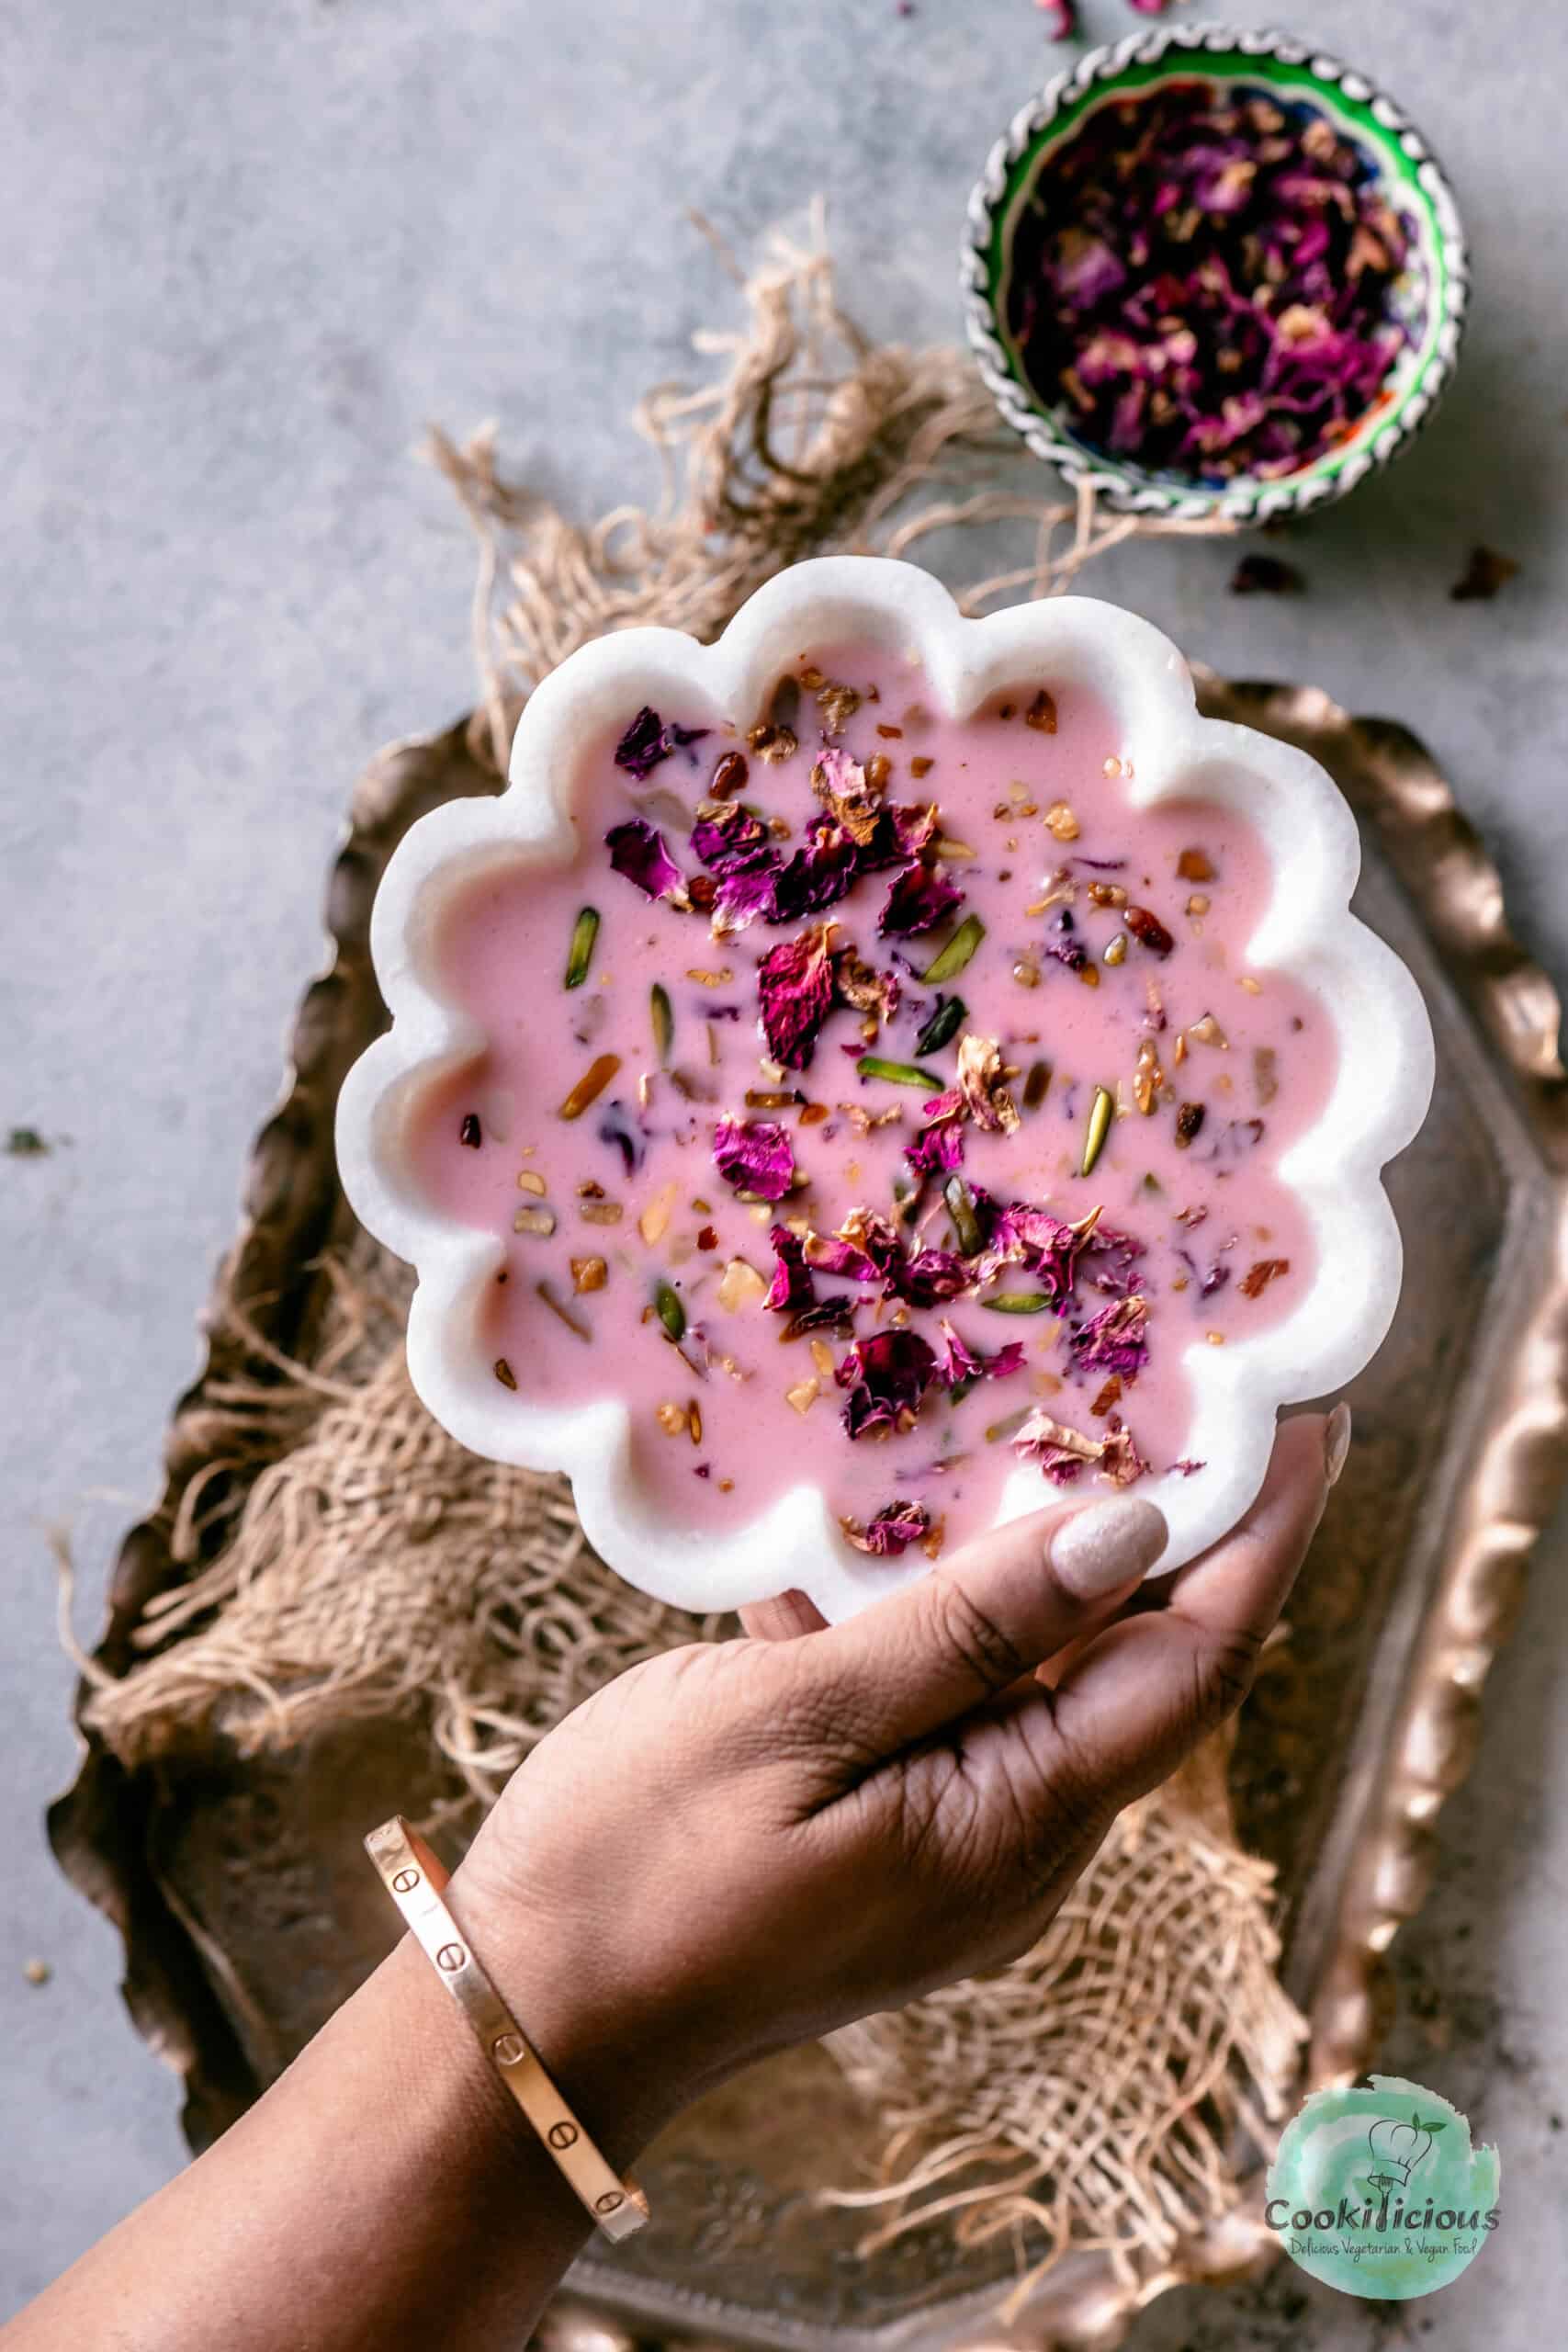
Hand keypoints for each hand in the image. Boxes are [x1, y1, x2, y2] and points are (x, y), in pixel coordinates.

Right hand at [453, 1411, 1342, 2156]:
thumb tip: (1134, 1532)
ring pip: (1038, 1676)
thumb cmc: (642, 1863)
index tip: (1305, 1419)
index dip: (1260, 1536)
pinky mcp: (893, 1838)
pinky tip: (861, 1543)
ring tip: (1026, 1428)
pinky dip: (931, 1617)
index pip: (1193, 1660)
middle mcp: (1019, 1846)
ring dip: (1036, 1561)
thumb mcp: (797, 1715)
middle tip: (1172, 1387)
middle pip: (1135, 1665)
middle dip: (1169, 1529)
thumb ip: (967, 1625)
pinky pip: (951, 1704)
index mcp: (1018, 1822)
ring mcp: (956, 1848)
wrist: (526, 2015)